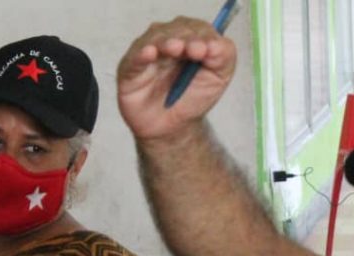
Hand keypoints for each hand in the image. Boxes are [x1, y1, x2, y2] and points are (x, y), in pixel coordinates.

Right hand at [117, 17, 236, 140]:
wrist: (172, 129)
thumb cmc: (192, 100)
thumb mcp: (217, 78)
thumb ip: (224, 57)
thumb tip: (216, 43)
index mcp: (189, 40)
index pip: (195, 28)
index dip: (202, 35)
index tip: (208, 49)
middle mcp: (166, 42)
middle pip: (175, 29)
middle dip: (187, 38)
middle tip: (196, 50)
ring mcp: (147, 53)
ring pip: (154, 38)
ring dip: (166, 41)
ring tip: (175, 48)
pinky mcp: (129, 69)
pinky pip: (134, 58)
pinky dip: (142, 54)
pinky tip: (150, 53)